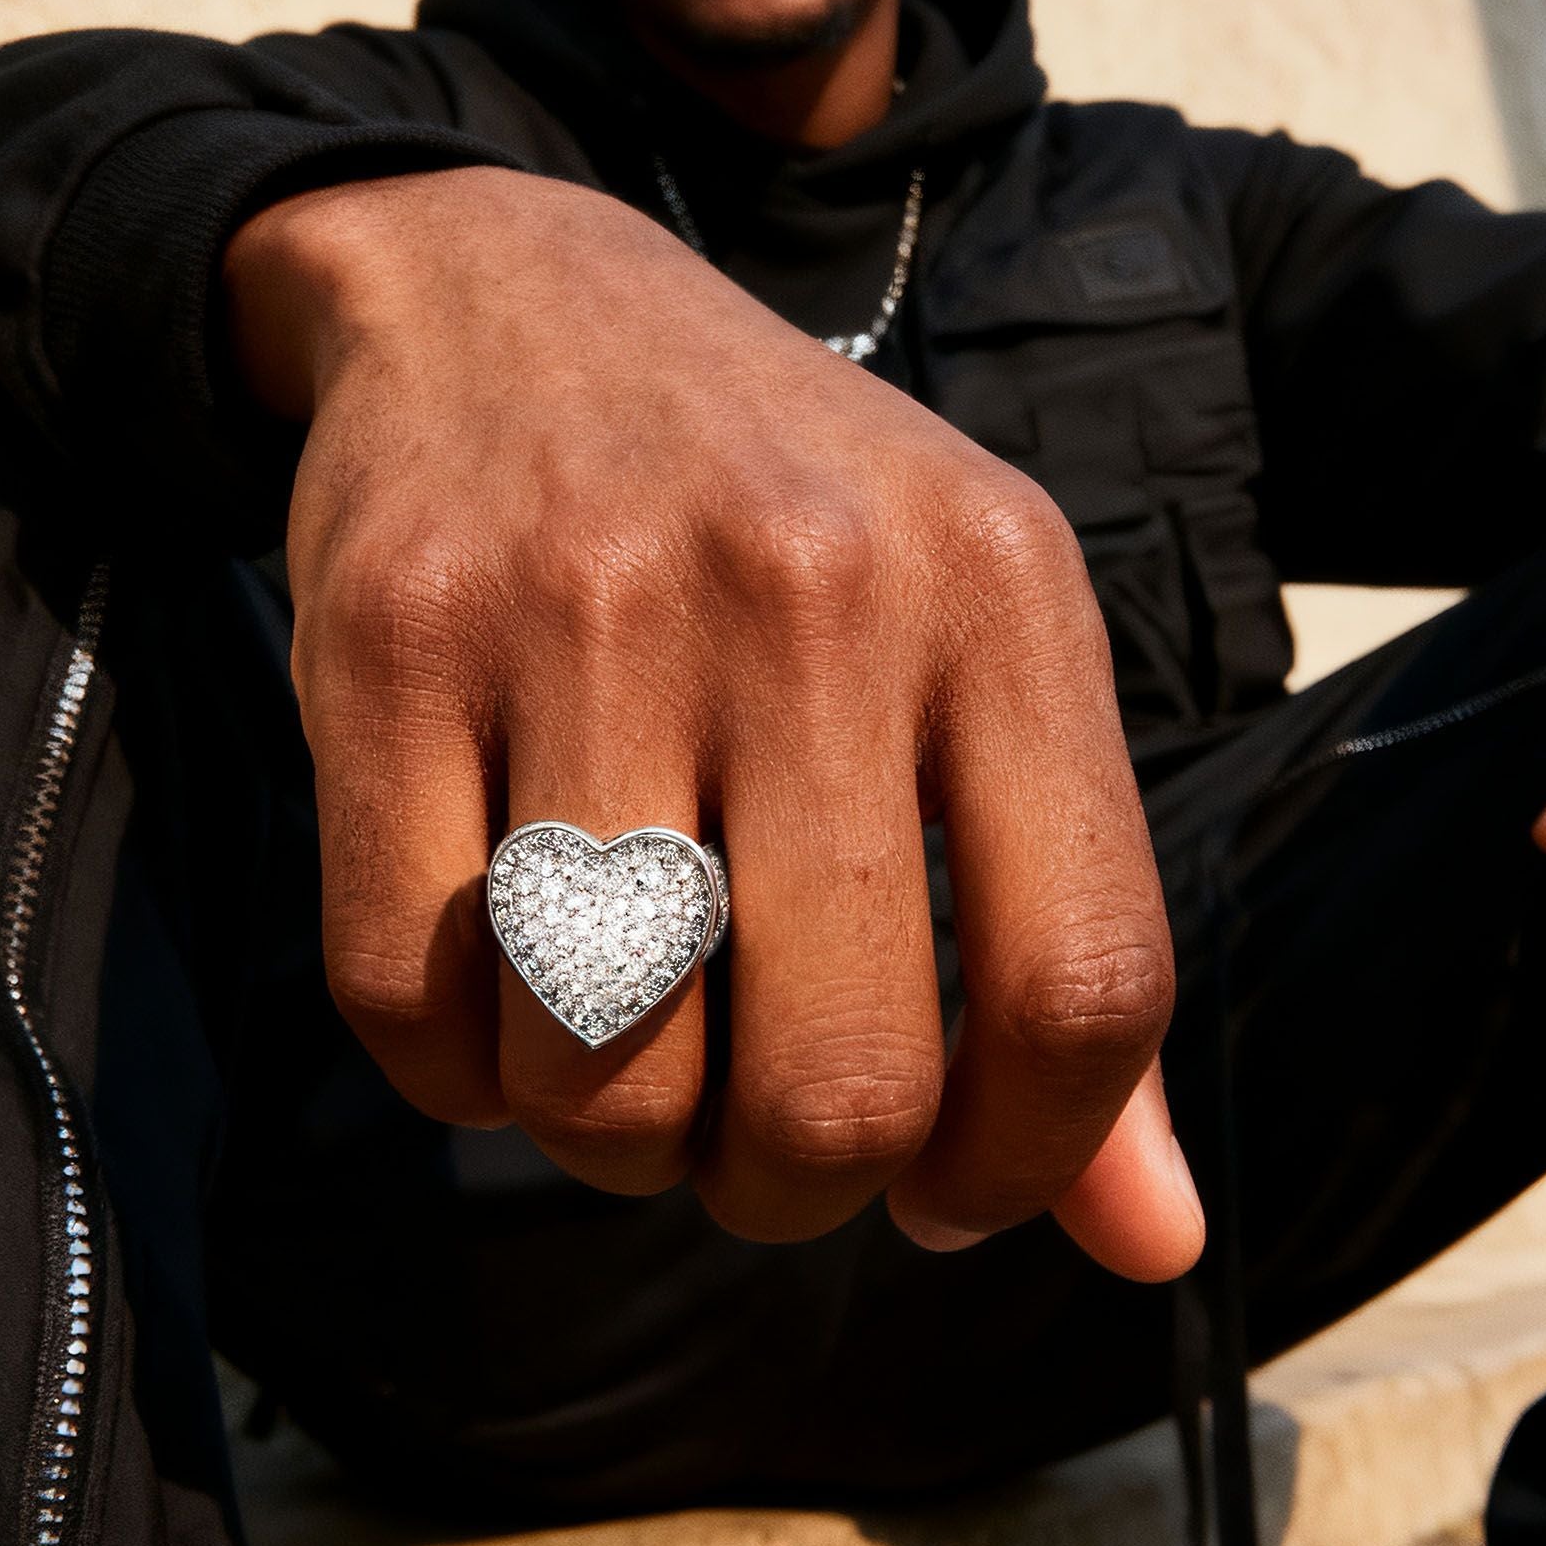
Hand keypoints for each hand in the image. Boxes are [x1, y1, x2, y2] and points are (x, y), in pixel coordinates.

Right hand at [225, 166, 1203, 1276]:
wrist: (512, 296)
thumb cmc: (779, 526)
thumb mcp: (968, 658)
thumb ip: (1061, 940)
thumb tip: (1156, 1249)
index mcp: (1001, 591)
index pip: (1088, 990)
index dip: (1026, 1165)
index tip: (943, 1185)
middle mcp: (811, 583)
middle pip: (839, 1085)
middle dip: (794, 1191)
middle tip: (758, 1137)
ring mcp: (586, 601)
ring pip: (604, 1072)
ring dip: (614, 1137)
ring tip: (628, 1045)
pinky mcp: (389, 633)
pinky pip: (408, 1003)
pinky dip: (457, 1074)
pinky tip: (499, 1000)